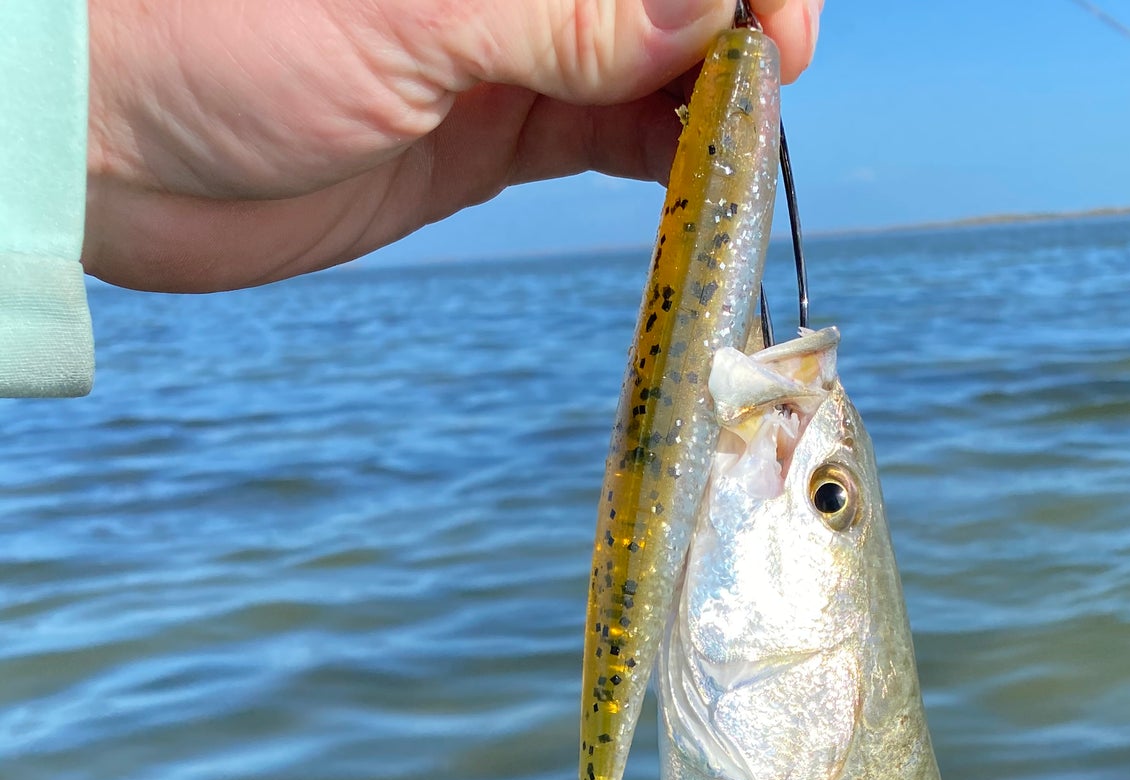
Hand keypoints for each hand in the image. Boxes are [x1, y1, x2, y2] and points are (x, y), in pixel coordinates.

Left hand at [84, 0, 820, 293]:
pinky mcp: (492, 131)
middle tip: (765, 82)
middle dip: (739, 21)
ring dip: (714, 93)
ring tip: (740, 137)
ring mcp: (508, 42)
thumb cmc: (218, 26)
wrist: (112, 144)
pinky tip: (696, 169)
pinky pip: (613, 132)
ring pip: (658, 56)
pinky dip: (665, 151)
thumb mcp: (409, 11)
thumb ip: (569, 11)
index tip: (771, 24)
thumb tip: (714, 18)